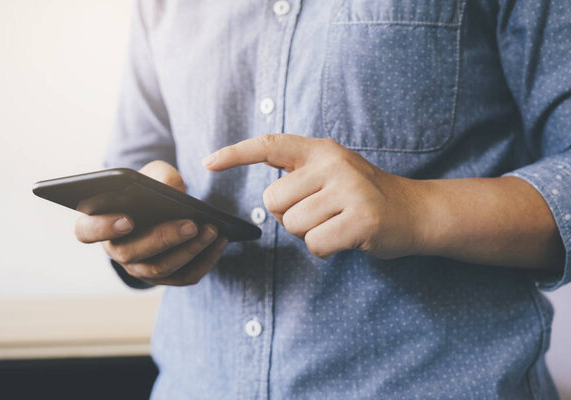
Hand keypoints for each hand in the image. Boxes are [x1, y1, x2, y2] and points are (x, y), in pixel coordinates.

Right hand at [74, 160, 227, 285]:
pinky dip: (205, 260)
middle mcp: (116, 251)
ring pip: (160, 269)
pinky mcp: (165, 278)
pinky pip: (185, 276)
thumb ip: (159, 175)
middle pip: (132, 253)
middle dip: (163, 239)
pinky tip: (221, 242)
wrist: (162, 209)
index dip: (104, 228)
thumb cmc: (149, 189)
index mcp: (98, 224)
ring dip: (189, 250)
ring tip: (212, 230)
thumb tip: (172, 189)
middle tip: (191, 224)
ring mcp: (139, 269)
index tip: (128, 219)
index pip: (87, 232)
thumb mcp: (152, 174)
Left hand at [202, 134, 424, 258]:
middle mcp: (333, 164)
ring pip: (293, 226)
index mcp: (321, 150)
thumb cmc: (364, 196)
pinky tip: (345, 239)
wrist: (415, 211)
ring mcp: (349, 190)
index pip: (269, 145)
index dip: (235, 153)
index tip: (207, 163)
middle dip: (289, 216)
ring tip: (336, 224)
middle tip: (320, 214)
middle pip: (273, 200)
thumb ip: (302, 175)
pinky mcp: (361, 219)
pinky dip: (325, 250)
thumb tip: (268, 198)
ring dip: (309, 234)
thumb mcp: (334, 172)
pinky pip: (316, 244)